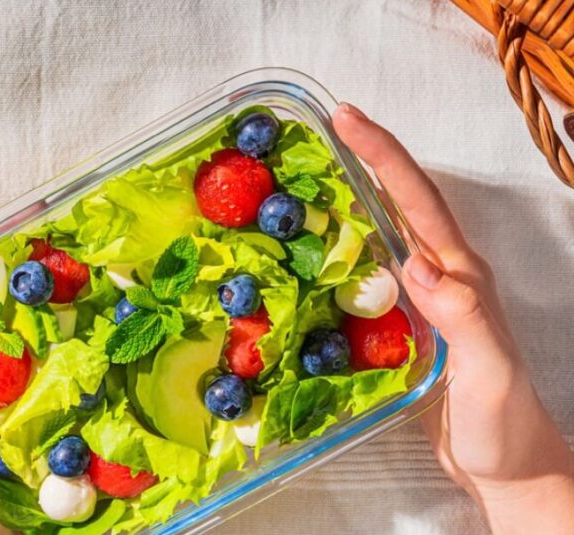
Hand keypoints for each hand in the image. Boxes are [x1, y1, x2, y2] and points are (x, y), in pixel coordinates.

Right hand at [334, 103, 573, 534]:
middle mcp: (438, 278)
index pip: (419, 203)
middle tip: (313, 132)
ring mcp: (416, 301)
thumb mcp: (489, 372)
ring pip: (376, 237)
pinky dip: (332, 258)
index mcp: (460, 277)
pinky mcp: (397, 326)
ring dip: (341, 203)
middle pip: (398, 205)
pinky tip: (302, 258)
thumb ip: (462, 318)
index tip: (347, 121)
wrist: (503, 467)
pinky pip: (360, 279)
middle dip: (361, 161)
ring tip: (295, 181)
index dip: (384, 157)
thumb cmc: (502, 423)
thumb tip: (415, 264)